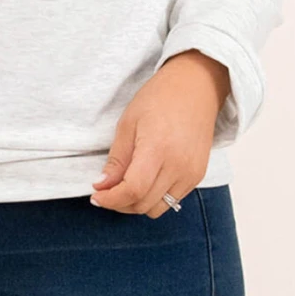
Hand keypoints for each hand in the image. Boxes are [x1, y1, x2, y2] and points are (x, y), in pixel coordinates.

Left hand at [90, 50, 227, 216]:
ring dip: (137, 204)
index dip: (111, 199)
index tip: (97, 196)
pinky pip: (172, 200)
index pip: (133, 190)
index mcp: (158, 148)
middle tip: (106, 191)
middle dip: (119, 203)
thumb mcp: (128, 123)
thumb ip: (117, 159)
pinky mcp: (198, 175)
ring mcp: (191, 173)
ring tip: (125, 187)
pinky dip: (154, 198)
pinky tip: (145, 181)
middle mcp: (179, 166)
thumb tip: (102, 186)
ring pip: (157, 208)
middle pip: (143, 204)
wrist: (197, 87)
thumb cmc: (160, 98)